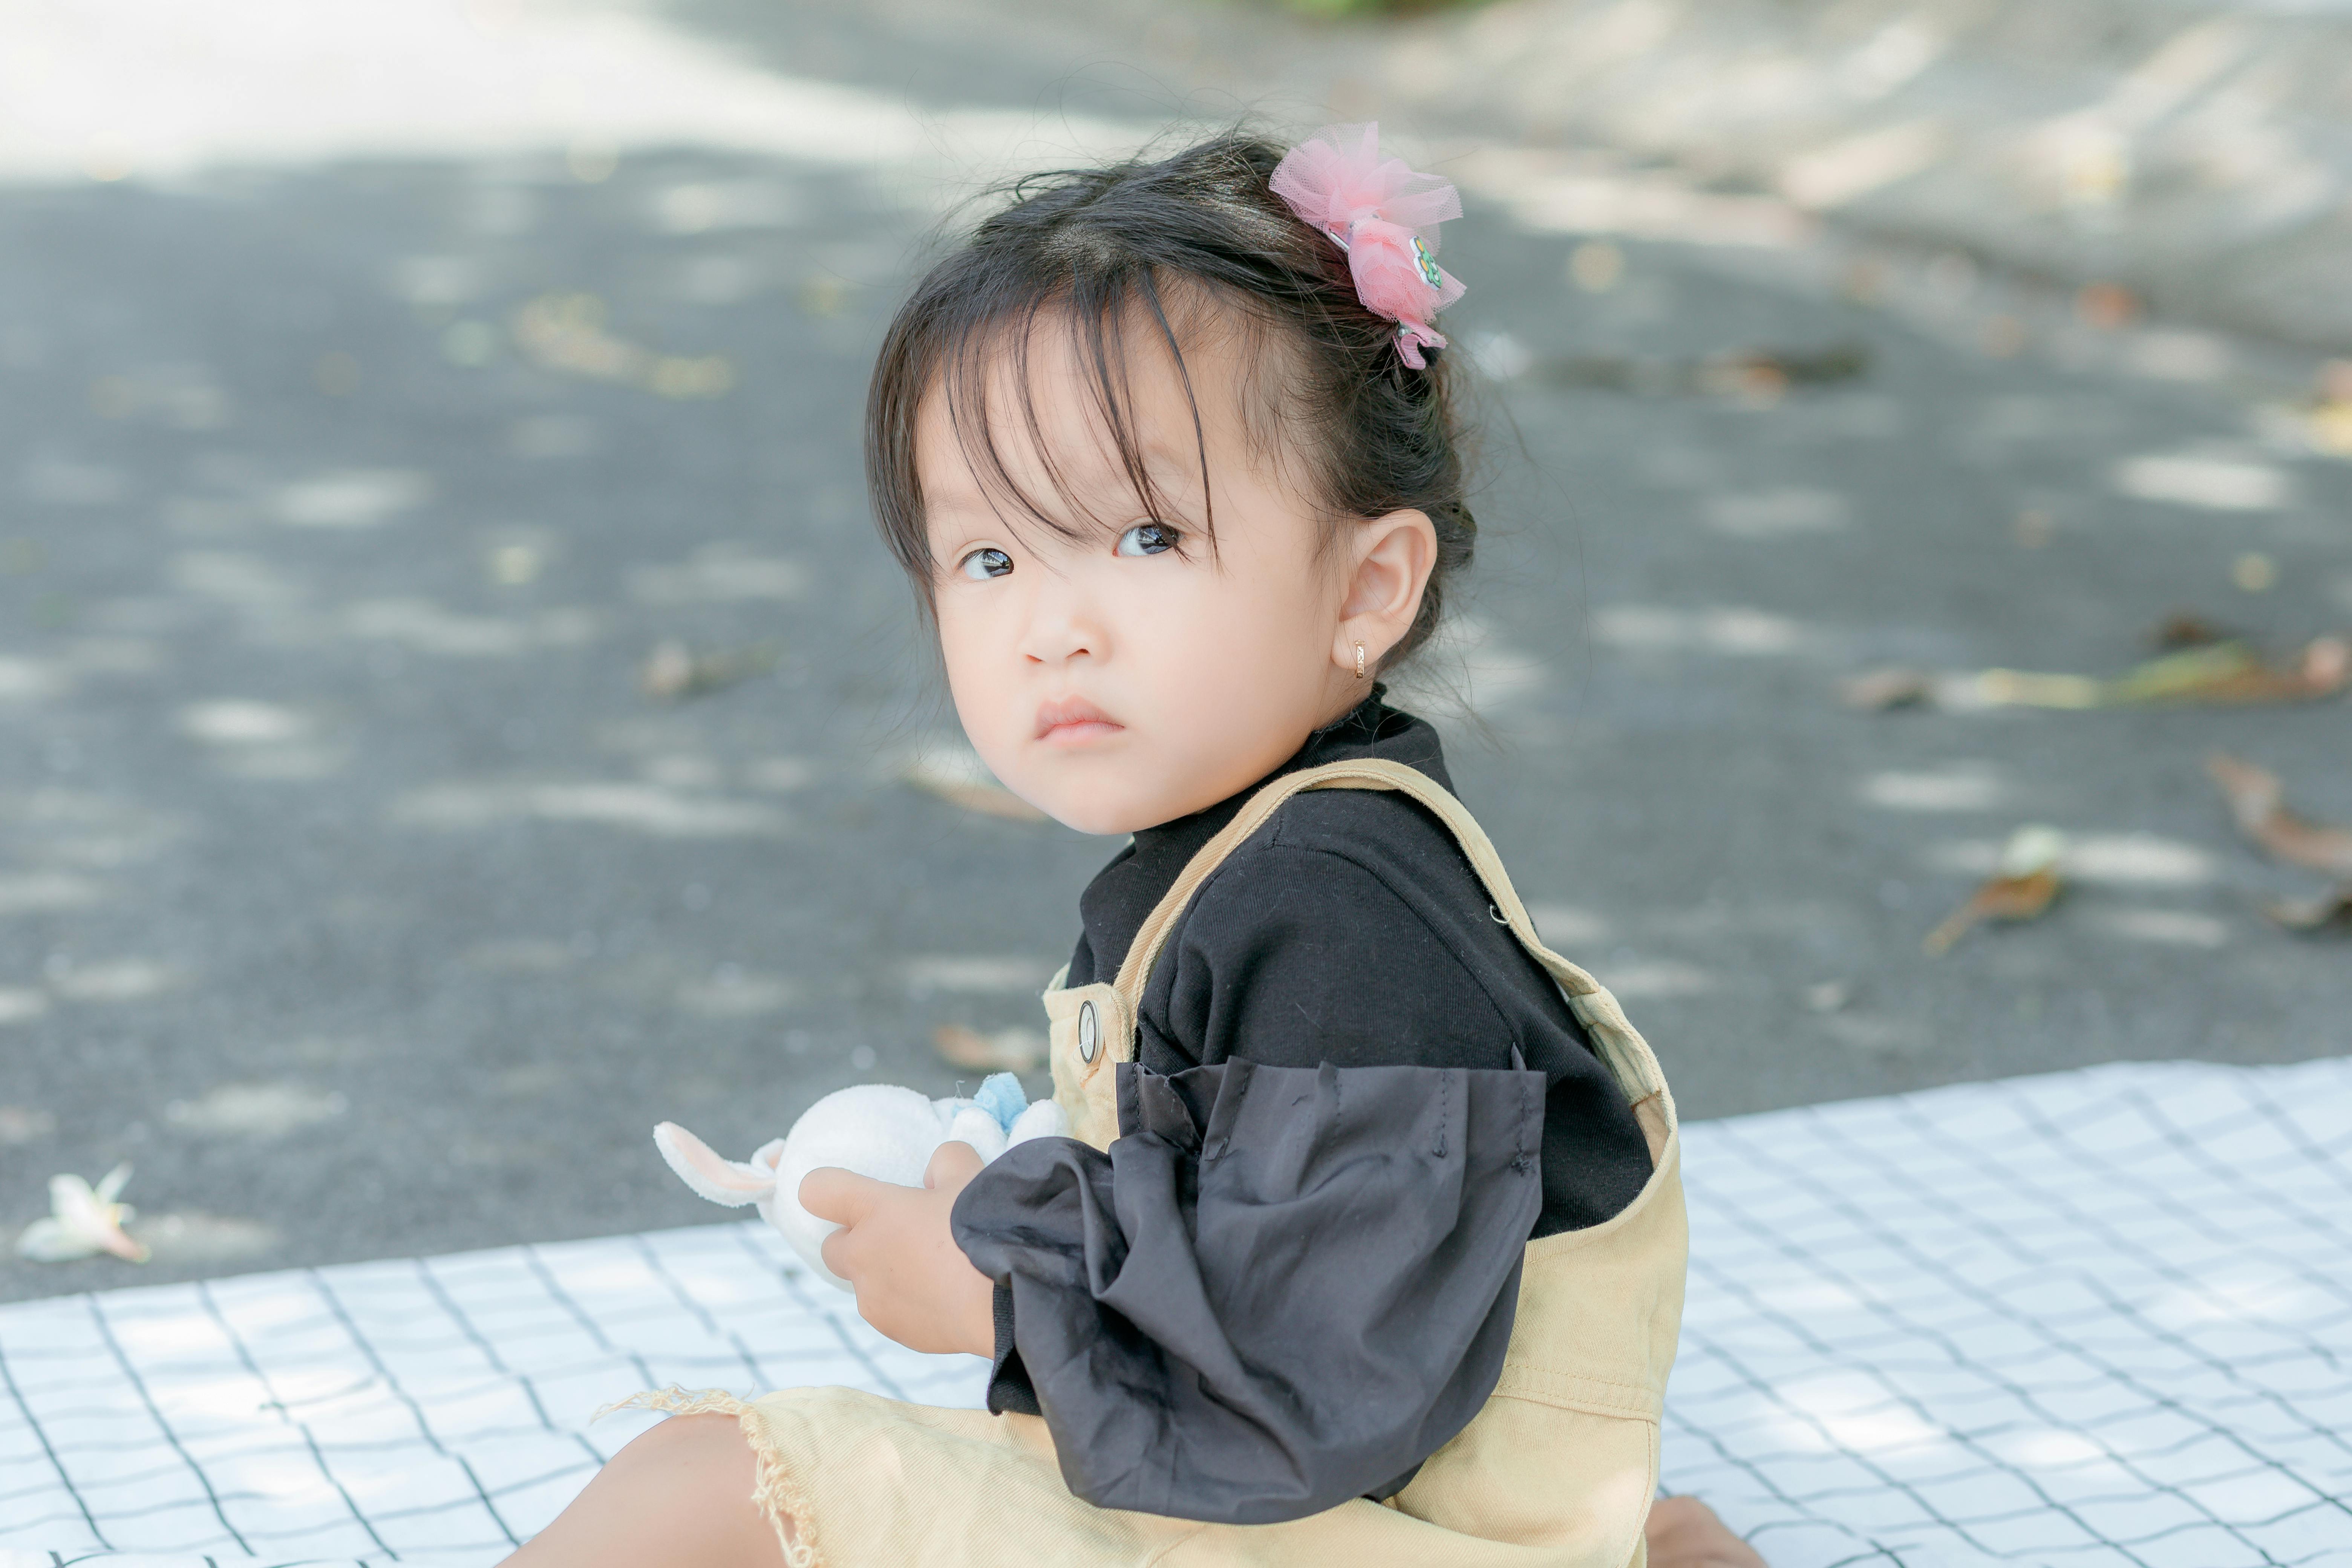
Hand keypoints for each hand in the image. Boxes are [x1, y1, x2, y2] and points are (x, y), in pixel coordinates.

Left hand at [800, 1142, 996, 1356]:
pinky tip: (945, 1297)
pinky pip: (890, 1311)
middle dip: (855, 1239)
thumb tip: (935, 1174)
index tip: (849, 1192)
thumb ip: (944, 1162)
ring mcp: (874, 1300)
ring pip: (864, 1283)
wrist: (1009, 1298)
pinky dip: (908, 1303)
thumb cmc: (986, 1228)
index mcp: (874, 1211)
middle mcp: (862, 1257)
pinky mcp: (895, 1331)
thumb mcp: (969, 1174)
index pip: (816, 1190)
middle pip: (831, 1246)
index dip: (826, 1188)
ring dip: (884, 1274)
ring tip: (933, 1270)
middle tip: (897, 1234)